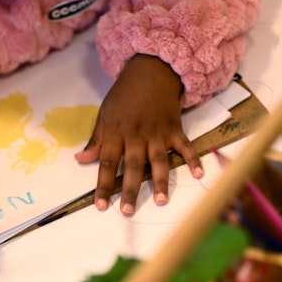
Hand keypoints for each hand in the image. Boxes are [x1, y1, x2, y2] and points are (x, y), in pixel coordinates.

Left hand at [75, 54, 202, 215]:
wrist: (150, 70)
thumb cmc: (124, 95)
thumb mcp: (105, 114)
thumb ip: (96, 140)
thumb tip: (82, 160)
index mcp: (116, 133)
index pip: (107, 163)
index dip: (104, 185)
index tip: (101, 205)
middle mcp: (137, 135)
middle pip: (133, 166)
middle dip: (130, 190)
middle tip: (128, 211)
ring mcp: (158, 133)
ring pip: (158, 160)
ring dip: (160, 181)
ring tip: (161, 201)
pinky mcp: (175, 129)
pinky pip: (185, 146)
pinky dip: (193, 159)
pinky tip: (199, 174)